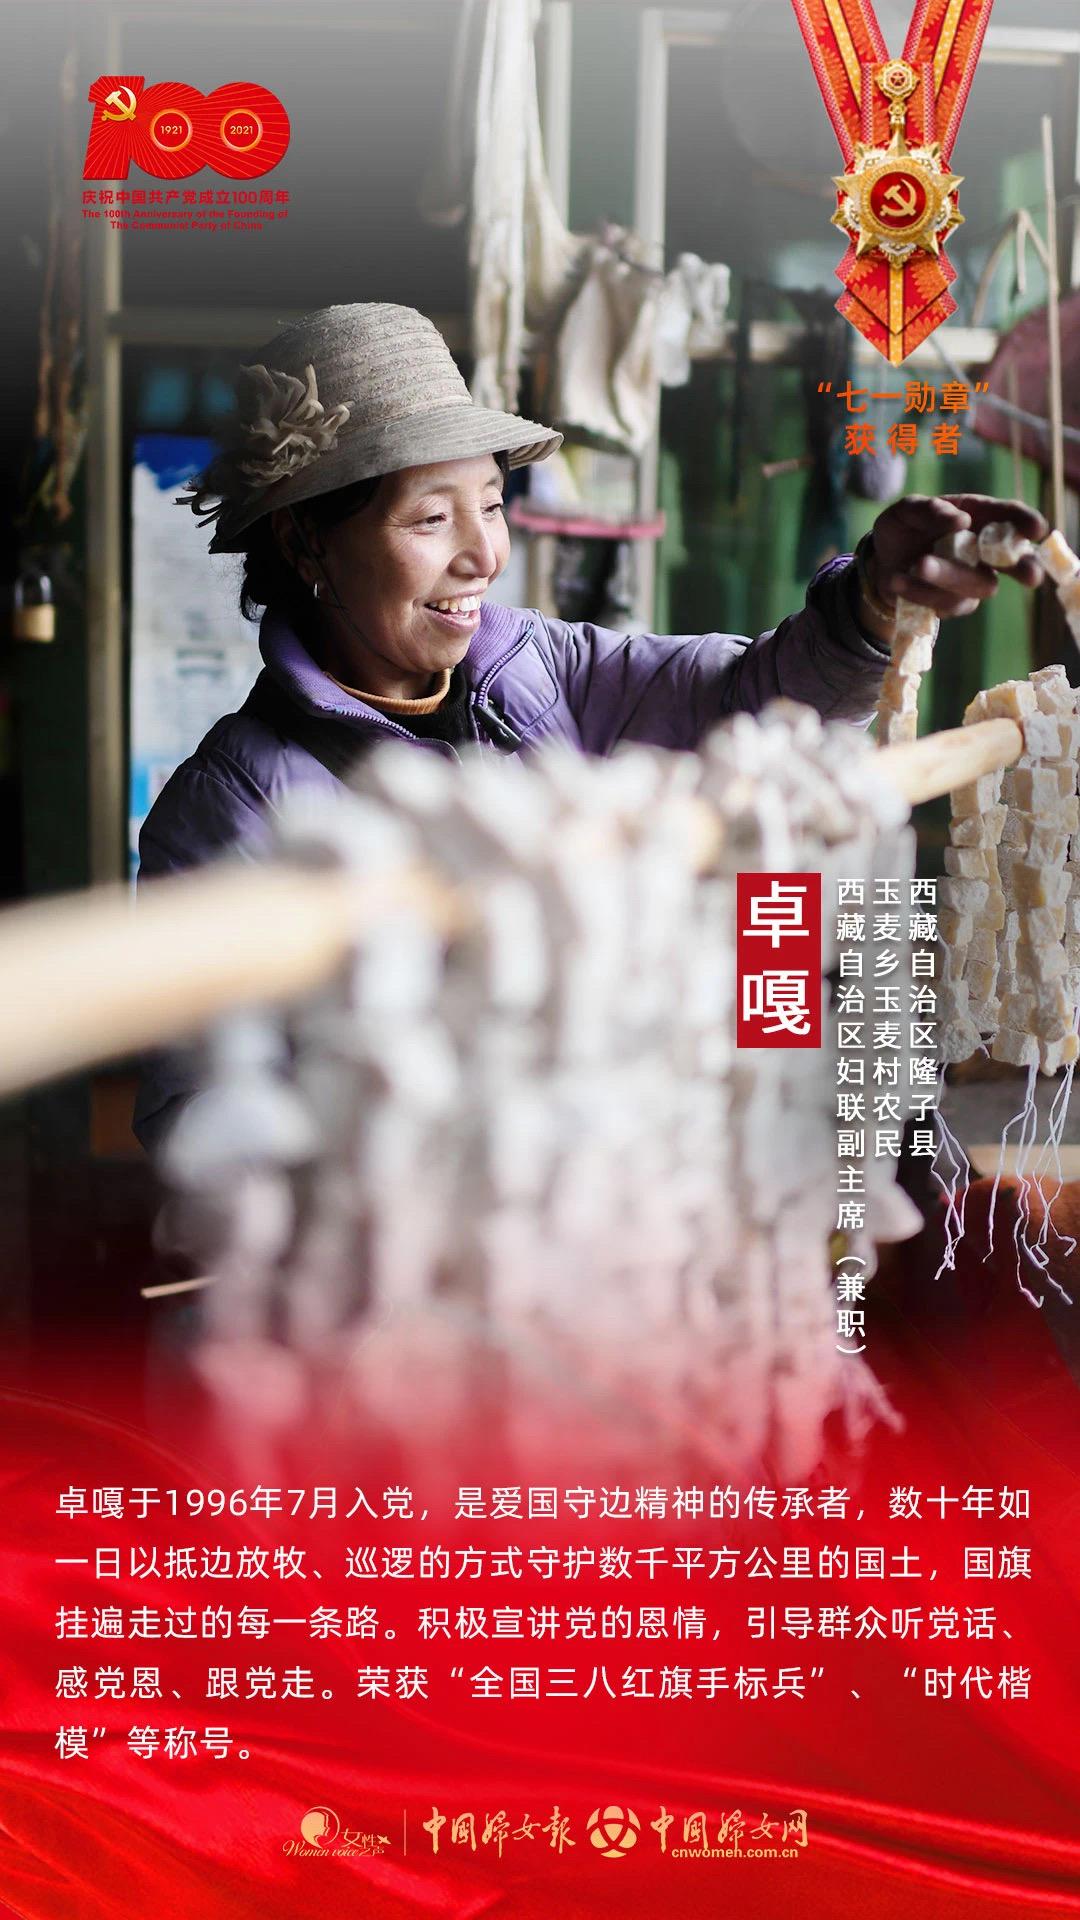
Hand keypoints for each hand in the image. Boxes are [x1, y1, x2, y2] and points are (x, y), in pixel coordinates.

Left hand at [864, 493, 1048, 624]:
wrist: (881, 561)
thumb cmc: (904, 529)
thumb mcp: (906, 511)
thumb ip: (928, 511)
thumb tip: (960, 519)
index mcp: (980, 518)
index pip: (1009, 517)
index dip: (1025, 521)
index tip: (1035, 528)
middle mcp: (984, 551)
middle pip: (1014, 562)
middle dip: (1024, 568)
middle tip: (1031, 575)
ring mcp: (972, 580)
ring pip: (978, 586)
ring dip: (950, 576)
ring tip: (919, 563)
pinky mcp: (953, 604)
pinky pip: (946, 604)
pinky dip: (921, 592)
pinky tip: (898, 580)